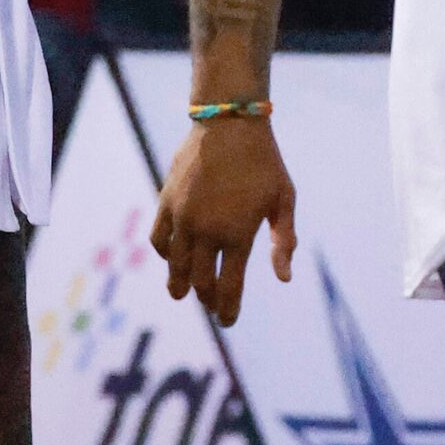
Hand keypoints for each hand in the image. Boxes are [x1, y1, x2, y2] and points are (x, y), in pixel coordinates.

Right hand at [150, 116, 294, 325]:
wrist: (230, 122)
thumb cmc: (264, 162)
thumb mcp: (284, 198)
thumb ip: (283, 241)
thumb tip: (283, 279)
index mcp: (237, 234)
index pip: (228, 288)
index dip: (228, 310)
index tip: (228, 322)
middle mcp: (206, 231)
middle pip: (200, 283)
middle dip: (207, 299)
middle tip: (213, 305)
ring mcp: (183, 218)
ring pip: (175, 267)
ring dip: (180, 285)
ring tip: (184, 292)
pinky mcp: (166, 203)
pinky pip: (159, 240)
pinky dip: (165, 255)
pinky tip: (172, 258)